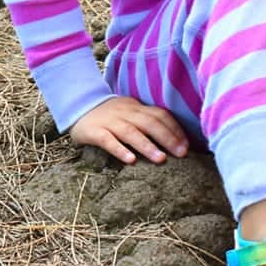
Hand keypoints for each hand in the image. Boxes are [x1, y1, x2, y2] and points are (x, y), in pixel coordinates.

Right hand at [69, 95, 189, 164]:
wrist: (78, 105)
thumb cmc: (113, 114)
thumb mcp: (132, 112)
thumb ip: (149, 121)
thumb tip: (176, 139)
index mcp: (138, 108)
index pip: (160, 115)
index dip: (175, 129)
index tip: (187, 145)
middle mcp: (126, 113)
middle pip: (150, 123)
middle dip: (167, 138)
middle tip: (181, 154)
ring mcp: (110, 121)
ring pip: (131, 132)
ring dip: (147, 146)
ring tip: (160, 159)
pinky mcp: (94, 131)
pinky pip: (107, 140)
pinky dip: (120, 150)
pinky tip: (130, 160)